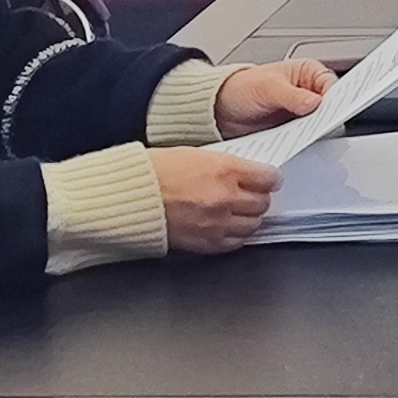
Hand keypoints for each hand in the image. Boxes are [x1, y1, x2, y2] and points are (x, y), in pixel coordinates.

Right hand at [154, 147, 281, 254]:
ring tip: (240, 212)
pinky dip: (235, 235)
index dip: (269, 179)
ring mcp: (216, 223)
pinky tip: (228, 227)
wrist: (128, 196)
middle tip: (252, 195)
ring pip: (253, 225)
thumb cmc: (154, 172)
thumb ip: (226, 165)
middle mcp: (225, 197)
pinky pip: (235, 243)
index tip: (268, 180)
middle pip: (262, 203)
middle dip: (259, 198)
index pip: (268, 178)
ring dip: (249, 218)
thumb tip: (246, 174)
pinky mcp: (205, 243)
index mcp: (224, 170)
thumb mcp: (197, 154)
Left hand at [212, 59, 334, 137]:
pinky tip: (297, 144)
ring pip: (318, 125)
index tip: (333, 111)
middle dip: (326, 117)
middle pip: (329, 107)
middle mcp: (309, 92)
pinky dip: (302, 142)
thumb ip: (292, 96)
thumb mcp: (267, 88)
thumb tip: (314, 103)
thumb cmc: (241, 88)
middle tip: (321, 126)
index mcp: (308, 72)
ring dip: (314, 132)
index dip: (335, 98)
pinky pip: (304, 139)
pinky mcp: (294, 131)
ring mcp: (302, 114)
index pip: (331, 85)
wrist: (220, 110)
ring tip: (307, 136)